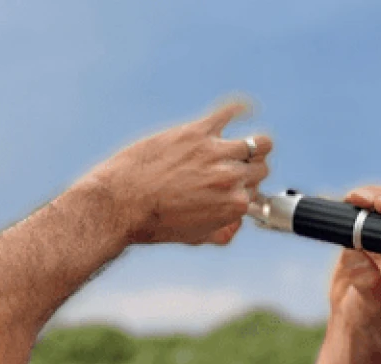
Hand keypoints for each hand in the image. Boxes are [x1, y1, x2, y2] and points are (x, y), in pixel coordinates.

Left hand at [80, 100, 272, 245]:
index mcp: (234, 205)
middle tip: (231, 169)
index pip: (257, 192)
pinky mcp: (197, 132)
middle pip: (261, 168)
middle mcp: (230, 178)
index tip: (231, 189)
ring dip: (252, 146)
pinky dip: (242, 109)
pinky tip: (246, 109)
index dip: (244, 191)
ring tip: (238, 147)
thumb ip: (223, 233)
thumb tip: (237, 225)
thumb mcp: (195, 237)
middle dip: (250, 170)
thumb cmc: (154, 223)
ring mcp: (215, 153)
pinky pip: (230, 112)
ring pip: (258, 142)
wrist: (119, 205)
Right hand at [327, 186, 380, 343]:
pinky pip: (366, 213)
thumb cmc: (372, 320)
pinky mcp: (366, 237)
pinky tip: (348, 201)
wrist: (356, 325)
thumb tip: (357, 254)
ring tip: (354, 198)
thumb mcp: (371, 305)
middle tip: (366, 199)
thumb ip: (368, 284)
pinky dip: (357, 203)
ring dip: (371, 196)